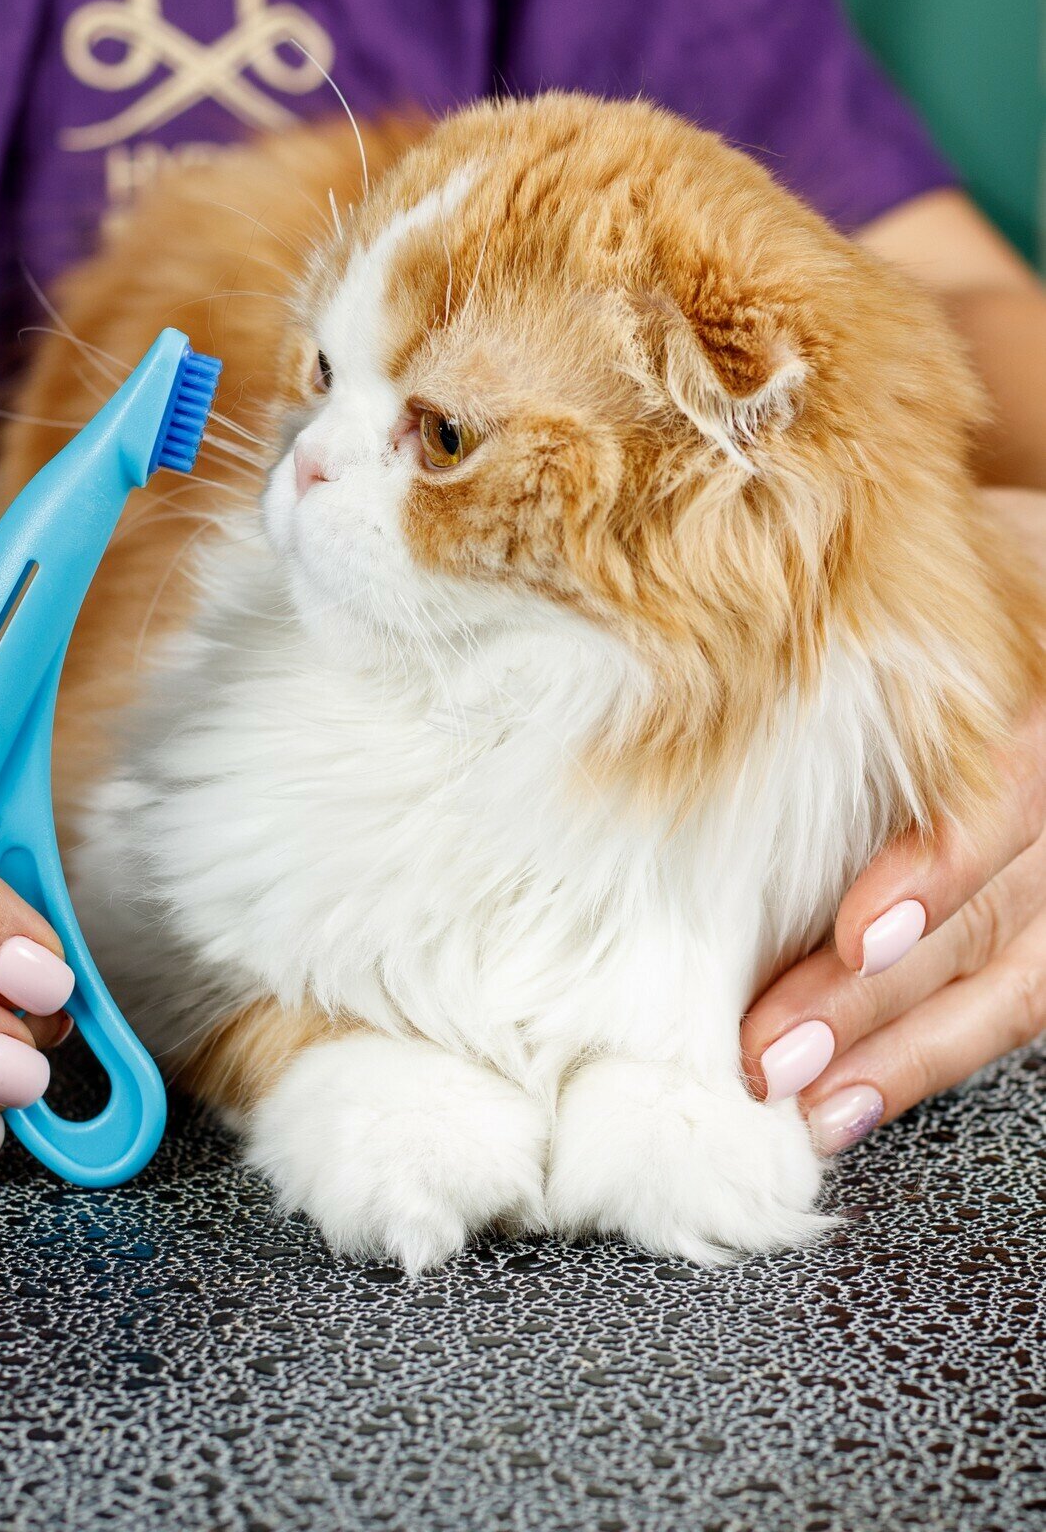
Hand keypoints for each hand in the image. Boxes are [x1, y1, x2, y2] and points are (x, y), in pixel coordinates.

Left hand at [741, 488, 1045, 1152]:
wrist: (1030, 593)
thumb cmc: (943, 590)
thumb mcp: (930, 596)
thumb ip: (865, 661)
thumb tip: (688, 693)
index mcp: (1043, 711)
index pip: (1008, 798)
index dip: (936, 872)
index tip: (856, 935)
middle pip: (998, 917)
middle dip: (880, 999)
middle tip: (770, 1055)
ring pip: (1013, 984)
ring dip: (900, 1057)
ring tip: (804, 1108)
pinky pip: (1014, 1005)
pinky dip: (926, 1059)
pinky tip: (852, 1102)